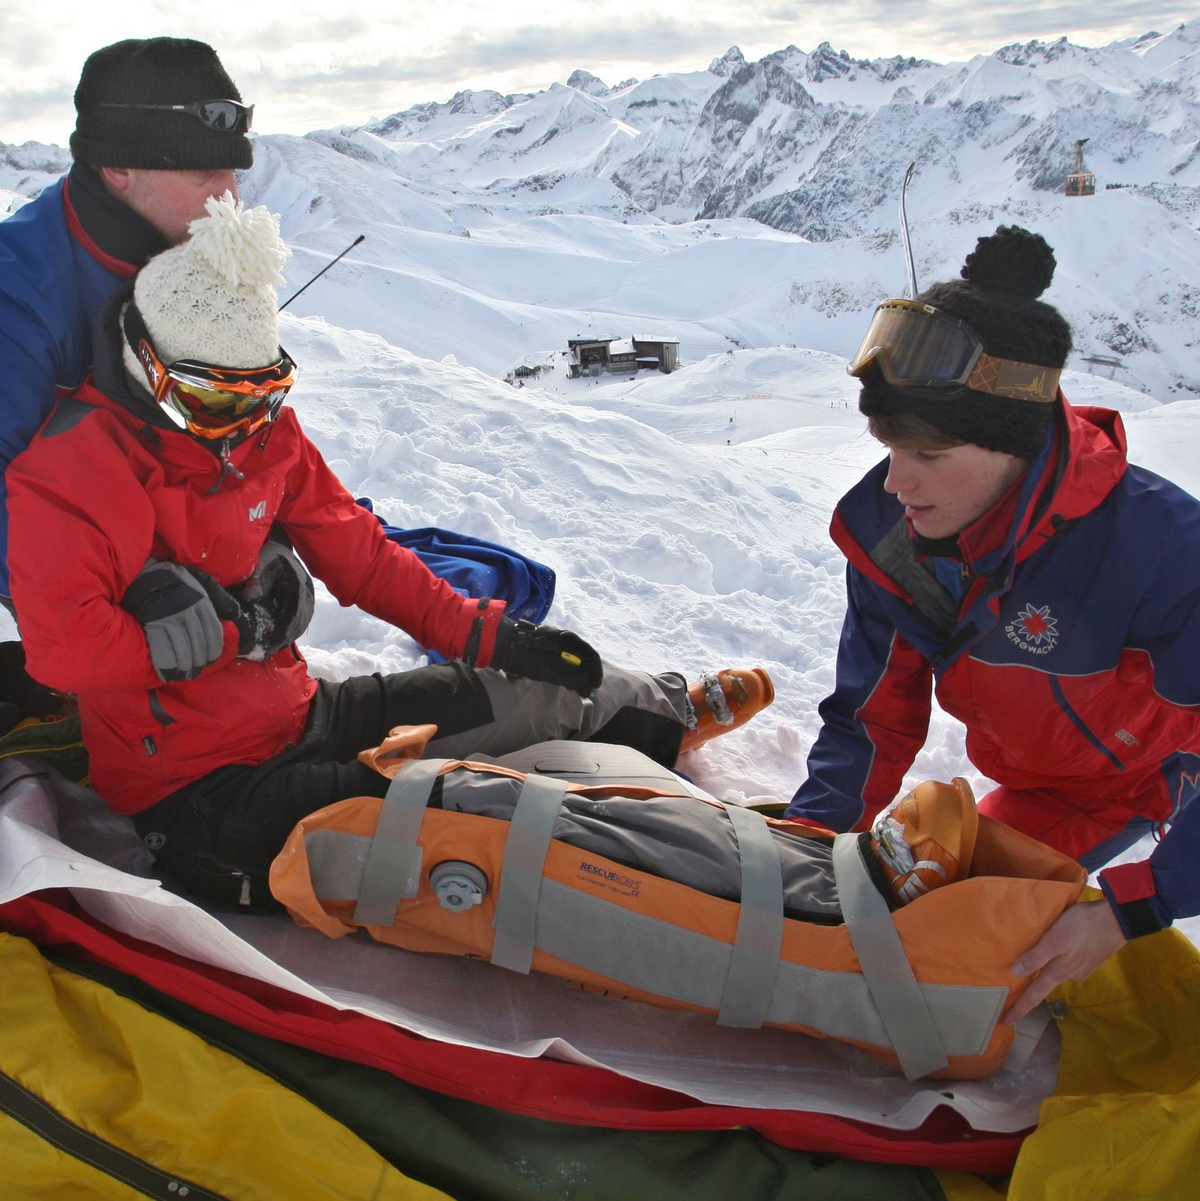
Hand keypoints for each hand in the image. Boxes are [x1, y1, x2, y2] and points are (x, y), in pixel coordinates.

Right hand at [121, 559, 238, 681]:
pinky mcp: (153, 624)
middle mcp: (189, 612)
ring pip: (183, 650)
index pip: (214, 633)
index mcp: (203, 603)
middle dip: (199, 662)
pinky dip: (167, 666)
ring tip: (183, 676)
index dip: (213, 651)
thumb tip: (236, 613)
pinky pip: (163, 650)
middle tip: (195, 672)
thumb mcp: (203, 583)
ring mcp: (171, 618)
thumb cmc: (176, 580)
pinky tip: (169, 674)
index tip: (210, 660)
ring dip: (185, 667)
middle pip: (199, 644)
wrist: (145, 573)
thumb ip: (221, 599)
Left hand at [230, 536, 314, 658]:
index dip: (287, 628)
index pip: (296, 611)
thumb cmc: (268, 555)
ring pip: (302, 622)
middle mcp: (307, 592)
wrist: (278, 548)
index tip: (275, 641)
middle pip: (301, 620)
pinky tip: (280, 639)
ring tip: (274, 648)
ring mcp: (307, 597)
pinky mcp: (303, 601)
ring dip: (290, 636)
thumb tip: (249, 598)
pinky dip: (292, 631)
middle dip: (287, 637)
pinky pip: (301, 619)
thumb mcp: (260, 562)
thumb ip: (255, 579)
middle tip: (271, 650)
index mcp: (299, 583)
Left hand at [489, 617, 602, 696]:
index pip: (591, 656)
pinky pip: (563, 660)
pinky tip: (563, 681)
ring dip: (577, 675)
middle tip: (583, 692)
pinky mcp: (546, 648)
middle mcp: (564, 639)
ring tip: (574, 689)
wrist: (504, 644)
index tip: (594, 688)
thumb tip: (586, 686)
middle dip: (586, 676)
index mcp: (569, 639)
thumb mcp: (552, 671)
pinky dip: (567, 672)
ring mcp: (555, 642)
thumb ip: (571, 678)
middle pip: (583, 658)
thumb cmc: (528, 657)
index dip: (595, 673)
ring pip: (573, 660)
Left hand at [1005, 900, 1126, 1023]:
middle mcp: (1070, 975)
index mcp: (1059, 972)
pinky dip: (1057, 963)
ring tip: (1030, 972)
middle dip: (1029, 993)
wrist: (1117, 921)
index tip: (1006, 1021)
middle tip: (1013, 998)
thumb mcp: (1054, 940)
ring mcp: (1082, 968)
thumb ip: (1036, 957)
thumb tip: (1014, 973)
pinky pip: (1067, 965)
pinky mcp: (1090, 960)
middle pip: (1044, 986)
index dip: (1020, 1008)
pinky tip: (1054, 955)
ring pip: (1057, 973)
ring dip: (1044, 974)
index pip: (1034, 995)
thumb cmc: (1082, 927)